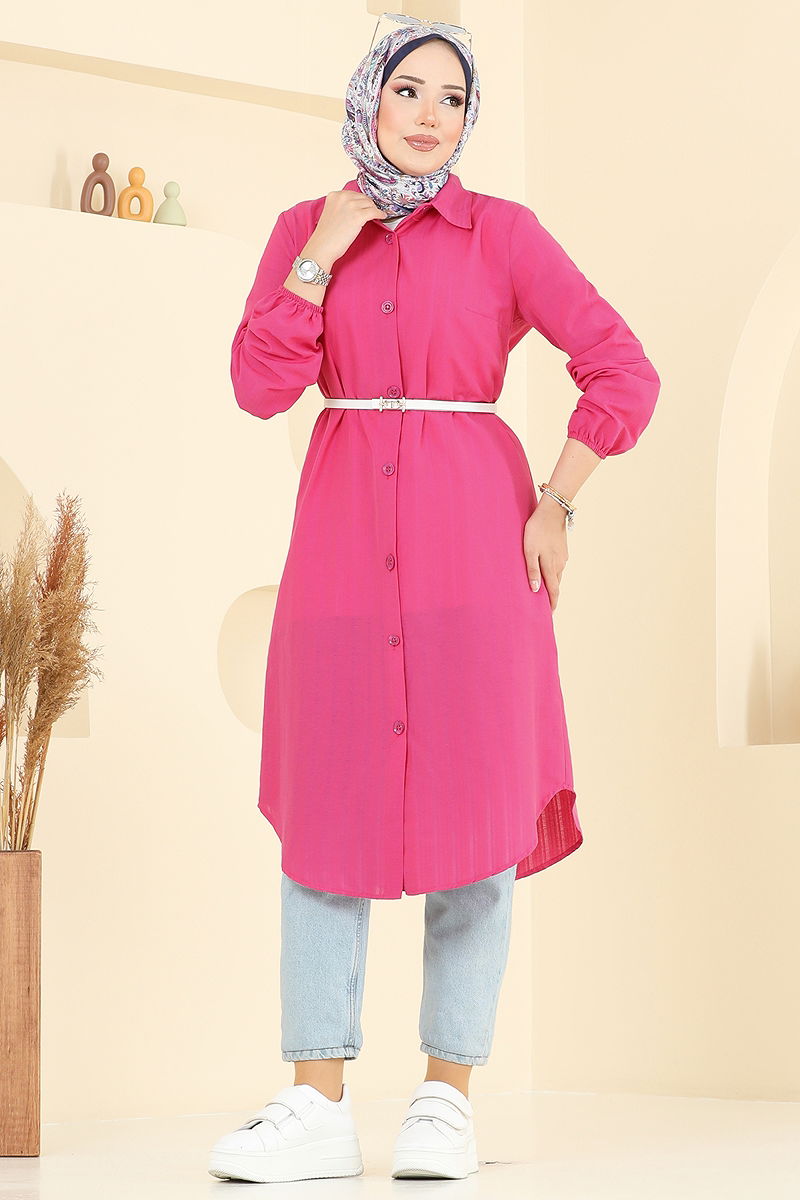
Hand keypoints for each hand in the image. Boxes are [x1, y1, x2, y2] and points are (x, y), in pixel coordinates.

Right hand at [305, 190, 389, 267]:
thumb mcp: (331, 213)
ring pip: (370, 204)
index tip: (365, 206)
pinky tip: (381, 217)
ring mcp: (351, 206)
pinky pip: (375, 212)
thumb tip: (357, 206)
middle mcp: (343, 197)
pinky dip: (380, 214)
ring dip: (374, 210)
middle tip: (371, 212)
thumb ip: (341, 206)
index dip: (361, 201)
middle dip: (368, 205)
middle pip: (363, 197)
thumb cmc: (326, 235)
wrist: (323, 247)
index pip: (353, 194)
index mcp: (334, 195)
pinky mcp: (358, 216)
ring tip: (375, 216)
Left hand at [523, 494, 568, 611]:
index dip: (552, 604)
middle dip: (552, 597)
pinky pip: (558, 566)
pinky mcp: (563, 550)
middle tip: (546, 607)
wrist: (552, 512)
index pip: (553, 591)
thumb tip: (534, 590)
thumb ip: (532, 570)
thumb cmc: (536, 531)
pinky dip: (554, 573)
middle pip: (556, 585)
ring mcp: (563, 557)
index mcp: (551, 567)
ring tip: (546, 591)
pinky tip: (548, 571)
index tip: (550, 615)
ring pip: (558, 575)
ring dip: (553, 584)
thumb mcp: (529, 551)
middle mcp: (560, 565)